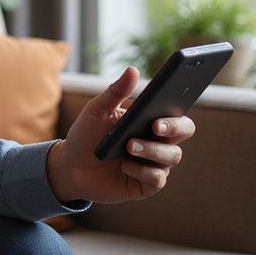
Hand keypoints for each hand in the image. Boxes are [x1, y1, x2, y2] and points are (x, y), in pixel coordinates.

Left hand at [46, 67, 195, 204]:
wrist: (71, 167)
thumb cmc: (86, 135)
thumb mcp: (96, 111)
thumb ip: (115, 92)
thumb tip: (133, 70)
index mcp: (149, 120)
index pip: (175, 113)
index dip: (175, 112)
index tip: (162, 112)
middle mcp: (158, 140)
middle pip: (183, 132)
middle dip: (173, 128)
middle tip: (155, 126)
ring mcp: (154, 163)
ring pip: (171, 156)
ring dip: (152, 150)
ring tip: (129, 146)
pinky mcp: (146, 184)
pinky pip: (157, 179)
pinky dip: (142, 172)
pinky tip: (125, 166)